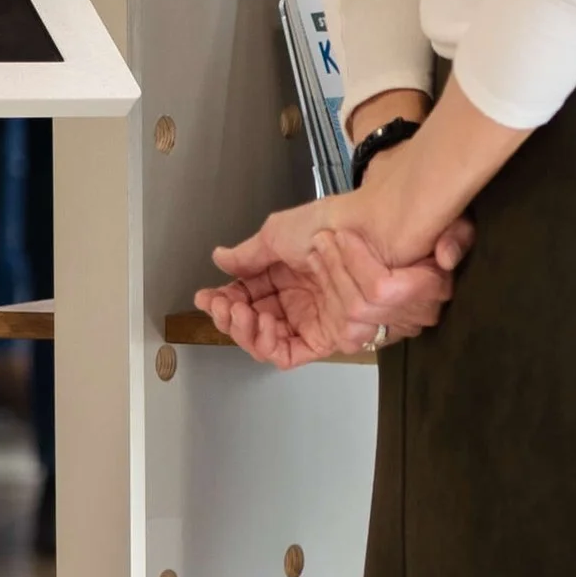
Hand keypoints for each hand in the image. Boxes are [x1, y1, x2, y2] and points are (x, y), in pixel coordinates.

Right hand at [195, 193, 472, 369]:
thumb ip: (248, 255)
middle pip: (251, 326)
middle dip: (229, 318)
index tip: (206, 297)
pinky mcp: (327, 337)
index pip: (244, 300)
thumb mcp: (279, 234)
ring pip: (266, 343)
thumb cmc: (330, 223)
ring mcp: (311, 321)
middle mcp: (295, 303)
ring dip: (245, 330)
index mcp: (283, 278)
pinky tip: (261, 321)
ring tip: (239, 310)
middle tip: (222, 305)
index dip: (222, 303)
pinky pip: (291, 354)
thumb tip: (220, 259)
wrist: (369, 227)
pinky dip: (269, 343)